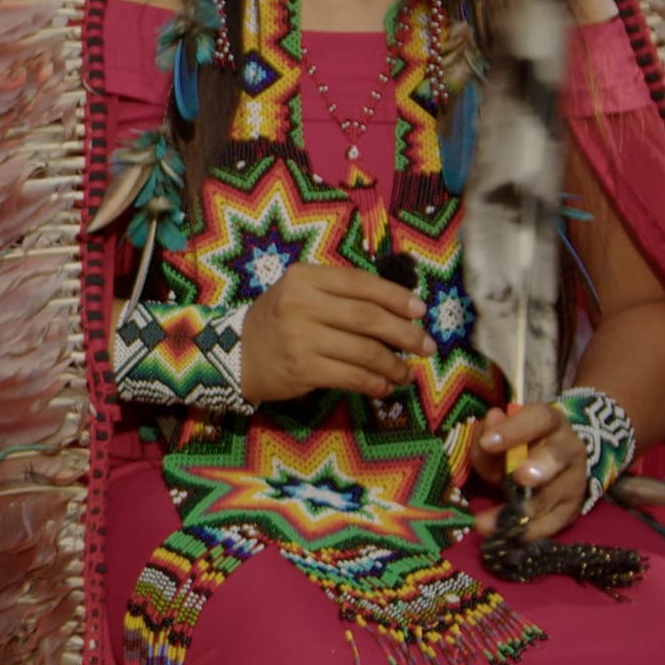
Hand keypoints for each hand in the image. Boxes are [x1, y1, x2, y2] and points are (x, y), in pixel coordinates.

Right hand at [237, 260, 427, 403]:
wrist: (237, 354)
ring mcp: (300, 338)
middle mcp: (301, 304)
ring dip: (394, 364)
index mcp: (305, 278)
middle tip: (427, 346)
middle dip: (404, 333)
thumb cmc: (279, 320)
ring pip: (364, 351)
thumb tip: (400, 312)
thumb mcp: (302, 292)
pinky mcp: (302, 370)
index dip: (396, 297)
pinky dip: (375, 383)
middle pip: (367, 318)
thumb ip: (341, 294)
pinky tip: (385, 386)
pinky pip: (351, 377)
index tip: (421, 311)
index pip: (360, 283)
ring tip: (407, 372)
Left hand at [464, 402, 588, 536]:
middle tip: (519, 478)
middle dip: (539, 468)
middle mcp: (569, 449)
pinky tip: (507, 538)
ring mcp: (574, 481)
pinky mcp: (572, 510)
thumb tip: (491, 421)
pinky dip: (529, 533)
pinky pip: (553, 524)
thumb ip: (491, 431)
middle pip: (556, 457)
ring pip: (554, 496)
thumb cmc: (518, 445)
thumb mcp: (502, 434)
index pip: (538, 419)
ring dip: (523, 511)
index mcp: (551, 423)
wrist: (551, 464)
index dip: (514, 430)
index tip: (488, 443)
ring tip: (490, 523)